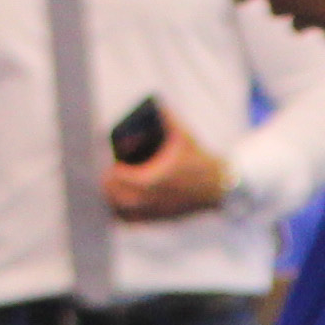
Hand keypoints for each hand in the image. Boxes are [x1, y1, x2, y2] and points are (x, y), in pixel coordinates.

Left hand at [102, 108, 233, 222]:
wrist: (219, 186)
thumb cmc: (200, 160)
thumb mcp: (184, 136)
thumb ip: (168, 118)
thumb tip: (155, 102)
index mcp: (157, 179)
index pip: (124, 179)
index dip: (113, 173)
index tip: (111, 165)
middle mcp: (154, 198)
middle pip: (118, 199)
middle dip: (108, 187)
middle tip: (105, 175)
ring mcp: (157, 211)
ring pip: (123, 213)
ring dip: (112, 202)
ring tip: (108, 190)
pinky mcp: (160, 219)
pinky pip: (134, 222)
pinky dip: (122, 216)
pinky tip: (116, 208)